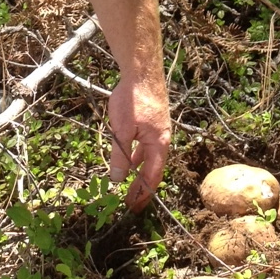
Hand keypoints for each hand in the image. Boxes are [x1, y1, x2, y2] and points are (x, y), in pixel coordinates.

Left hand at [107, 72, 170, 211]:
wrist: (142, 71)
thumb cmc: (133, 100)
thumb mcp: (122, 131)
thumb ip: (120, 156)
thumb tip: (117, 179)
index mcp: (159, 145)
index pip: (152, 177)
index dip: (142, 193)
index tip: (133, 207)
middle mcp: (162, 140)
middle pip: (153, 170)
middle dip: (141, 187)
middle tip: (130, 202)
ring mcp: (157, 131)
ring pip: (149, 157)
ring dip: (139, 172)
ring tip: (129, 185)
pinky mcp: (151, 122)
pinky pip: (145, 146)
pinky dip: (137, 156)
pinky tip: (129, 158)